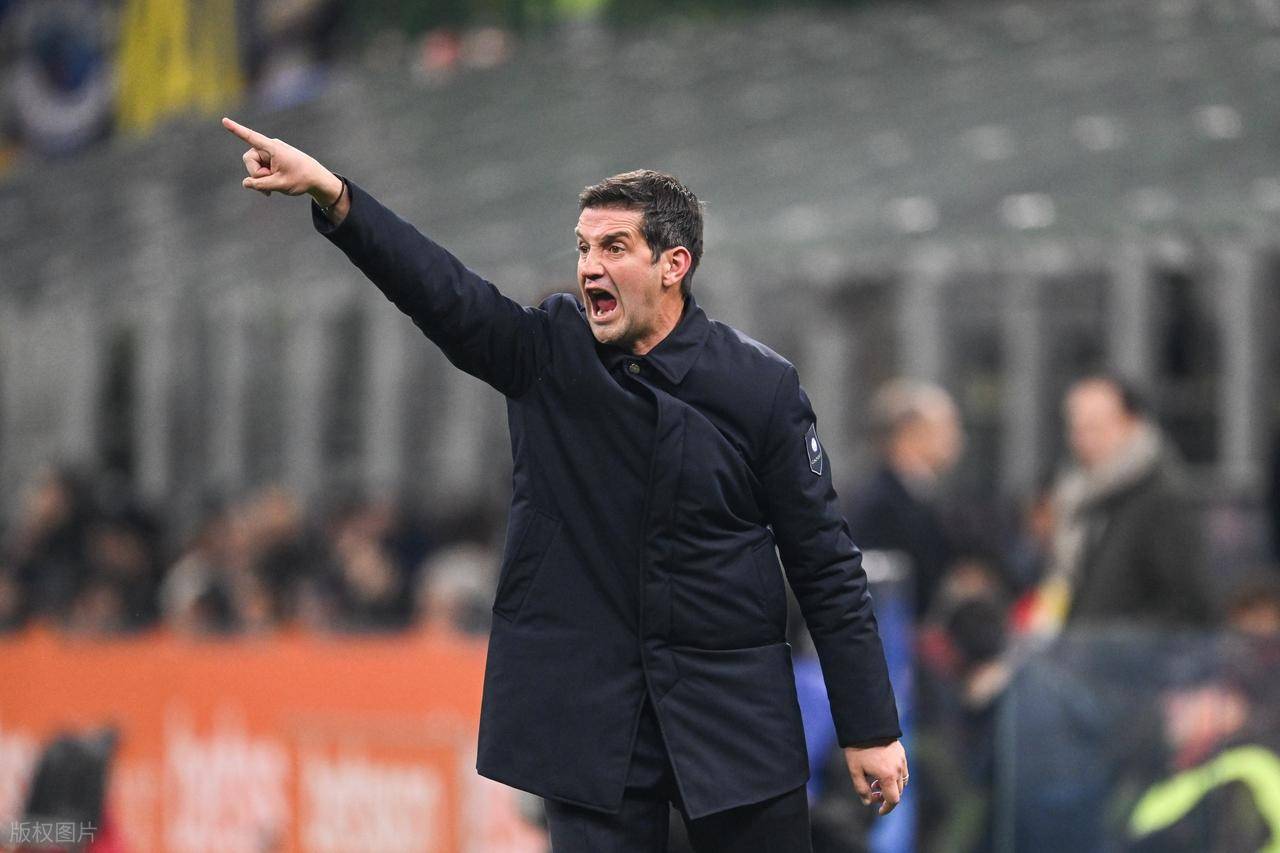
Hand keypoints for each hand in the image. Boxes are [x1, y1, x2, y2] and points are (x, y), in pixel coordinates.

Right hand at [221, 117, 343, 208]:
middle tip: (270, 184)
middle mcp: (270, 147)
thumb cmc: (301, 179)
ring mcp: (270, 153)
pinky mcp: (272, 159)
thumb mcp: (279, 185)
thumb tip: (245, 183)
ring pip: (254, 166)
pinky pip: (260, 168)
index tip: (224, 120)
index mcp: (273, 148)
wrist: (317, 179)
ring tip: (274, 187)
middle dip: (256, 174)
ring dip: (261, 178)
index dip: (236, 130)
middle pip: (249, 160)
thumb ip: (260, 185)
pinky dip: (264, 178)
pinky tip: (271, 189)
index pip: (251, 137)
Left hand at [843, 739, 907, 815]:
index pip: (893, 800)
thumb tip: (868, 802)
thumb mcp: (855, 770)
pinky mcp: (902, 753)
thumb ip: (862, 789)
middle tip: (872, 792)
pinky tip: (882, 770)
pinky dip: (895, 776)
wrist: (867, 725)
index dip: (886, 808)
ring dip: (891, 786)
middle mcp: (898, 770)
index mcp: (888, 777)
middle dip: (886, 796)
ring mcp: (902, 761)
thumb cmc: (858, 749)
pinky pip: (903, 770)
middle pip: (898, 792)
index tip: (879, 811)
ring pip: (902, 782)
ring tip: (875, 781)